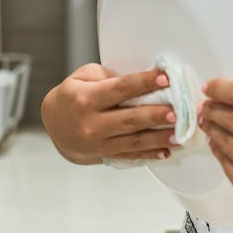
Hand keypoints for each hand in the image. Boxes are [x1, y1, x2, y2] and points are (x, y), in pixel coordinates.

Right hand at [41, 64, 178, 164]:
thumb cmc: (72, 96)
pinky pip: (131, 155)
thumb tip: (140, 80)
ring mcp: (99, 142)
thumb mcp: (83, 77)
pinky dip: (151, 154)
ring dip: (159, 138)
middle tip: (177, 111)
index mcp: (86, 99)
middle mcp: (91, 123)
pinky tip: (167, 150)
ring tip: (179, 133)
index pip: (120, 88)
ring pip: (134, 141)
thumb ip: (109, 77)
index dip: (144, 82)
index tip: (165, 77)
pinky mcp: (105, 155)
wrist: (54, 124)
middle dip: (156, 115)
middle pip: (130, 119)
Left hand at [198, 79, 232, 230]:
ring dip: (211, 128)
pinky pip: (224, 161)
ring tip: (206, 122)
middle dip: (211, 109)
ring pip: (222, 138)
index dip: (220, 88)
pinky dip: (218, 149)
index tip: (208, 86)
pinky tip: (216, 142)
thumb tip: (228, 100)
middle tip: (203, 106)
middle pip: (228, 116)